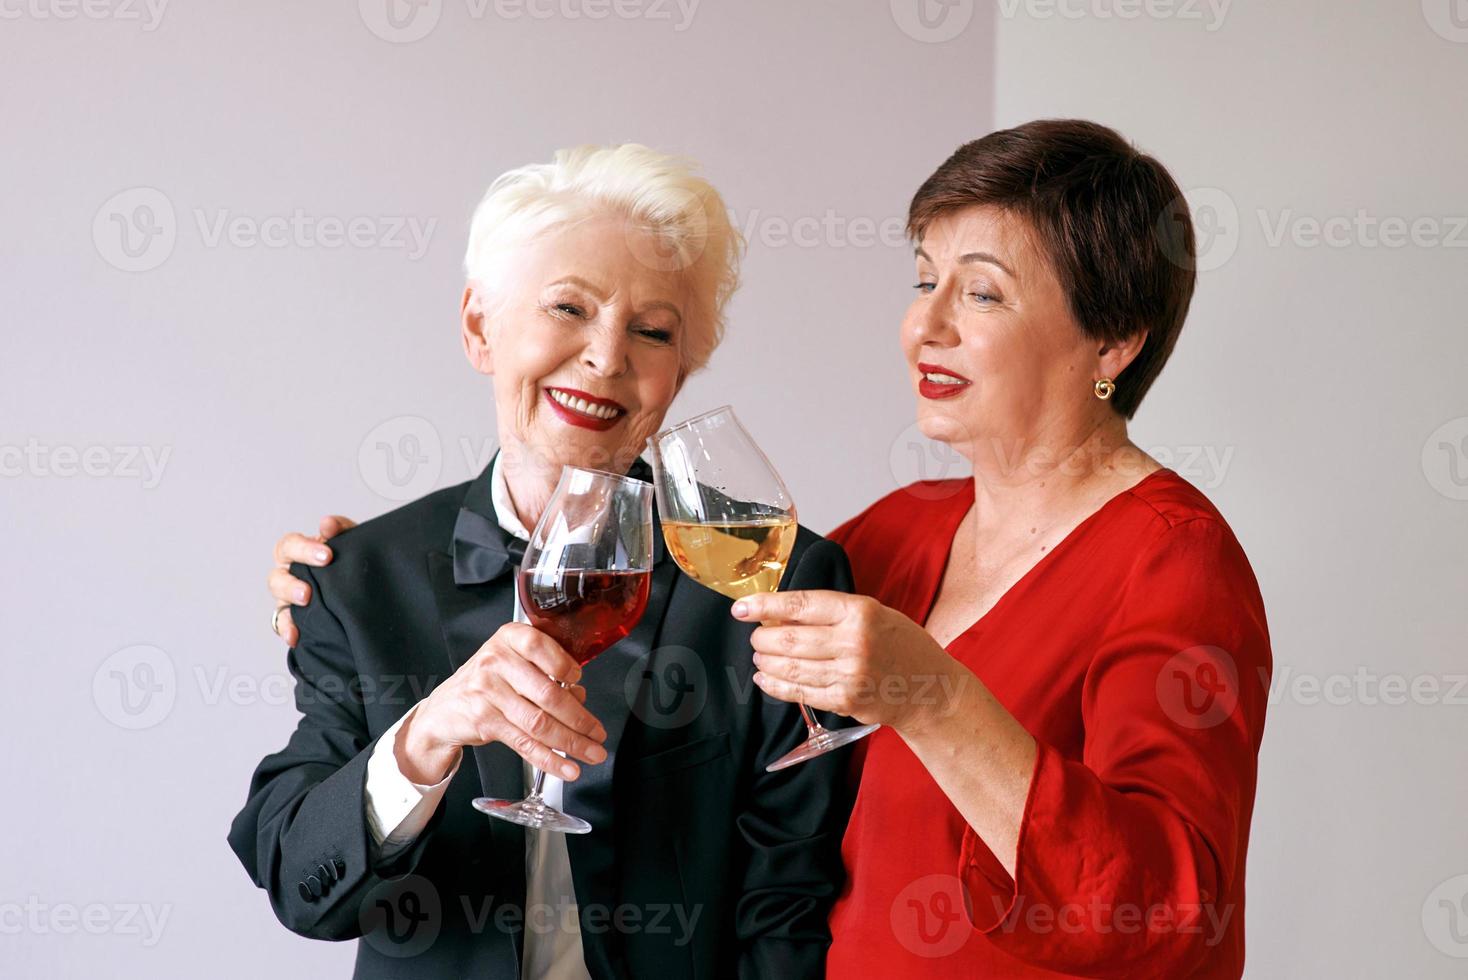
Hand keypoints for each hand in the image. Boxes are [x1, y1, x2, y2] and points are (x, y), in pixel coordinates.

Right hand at [269, 515, 355, 644]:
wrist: (366, 588)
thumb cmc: (349, 559)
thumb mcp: (350, 540)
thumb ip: (340, 528)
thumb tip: (327, 524)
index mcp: (298, 553)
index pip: (289, 546)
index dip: (304, 549)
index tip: (327, 555)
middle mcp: (289, 575)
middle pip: (277, 576)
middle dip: (292, 583)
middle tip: (310, 589)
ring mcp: (289, 599)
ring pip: (278, 600)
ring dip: (290, 602)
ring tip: (306, 602)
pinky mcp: (294, 619)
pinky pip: (284, 625)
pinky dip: (287, 629)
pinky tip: (294, 636)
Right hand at [397, 622, 607, 784]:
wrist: (444, 709)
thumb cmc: (487, 681)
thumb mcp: (512, 661)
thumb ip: (545, 671)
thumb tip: (580, 696)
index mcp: (509, 638)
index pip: (542, 647)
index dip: (567, 667)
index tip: (582, 685)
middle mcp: (496, 662)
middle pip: (547, 693)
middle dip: (580, 719)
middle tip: (597, 733)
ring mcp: (488, 692)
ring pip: (539, 722)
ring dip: (571, 742)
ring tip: (591, 752)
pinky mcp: (485, 721)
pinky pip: (524, 743)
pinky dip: (549, 759)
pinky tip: (566, 767)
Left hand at [733, 590, 968, 733]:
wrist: (930, 687)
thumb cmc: (899, 643)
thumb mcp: (873, 613)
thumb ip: (830, 612)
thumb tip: (778, 613)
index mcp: (860, 612)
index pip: (801, 605)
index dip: (765, 605)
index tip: (741, 607)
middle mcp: (854, 643)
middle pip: (789, 639)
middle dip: (762, 637)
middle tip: (756, 635)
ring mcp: (849, 675)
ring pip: (790, 667)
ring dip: (766, 660)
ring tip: (761, 654)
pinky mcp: (845, 701)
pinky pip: (799, 693)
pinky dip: (775, 685)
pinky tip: (765, 677)